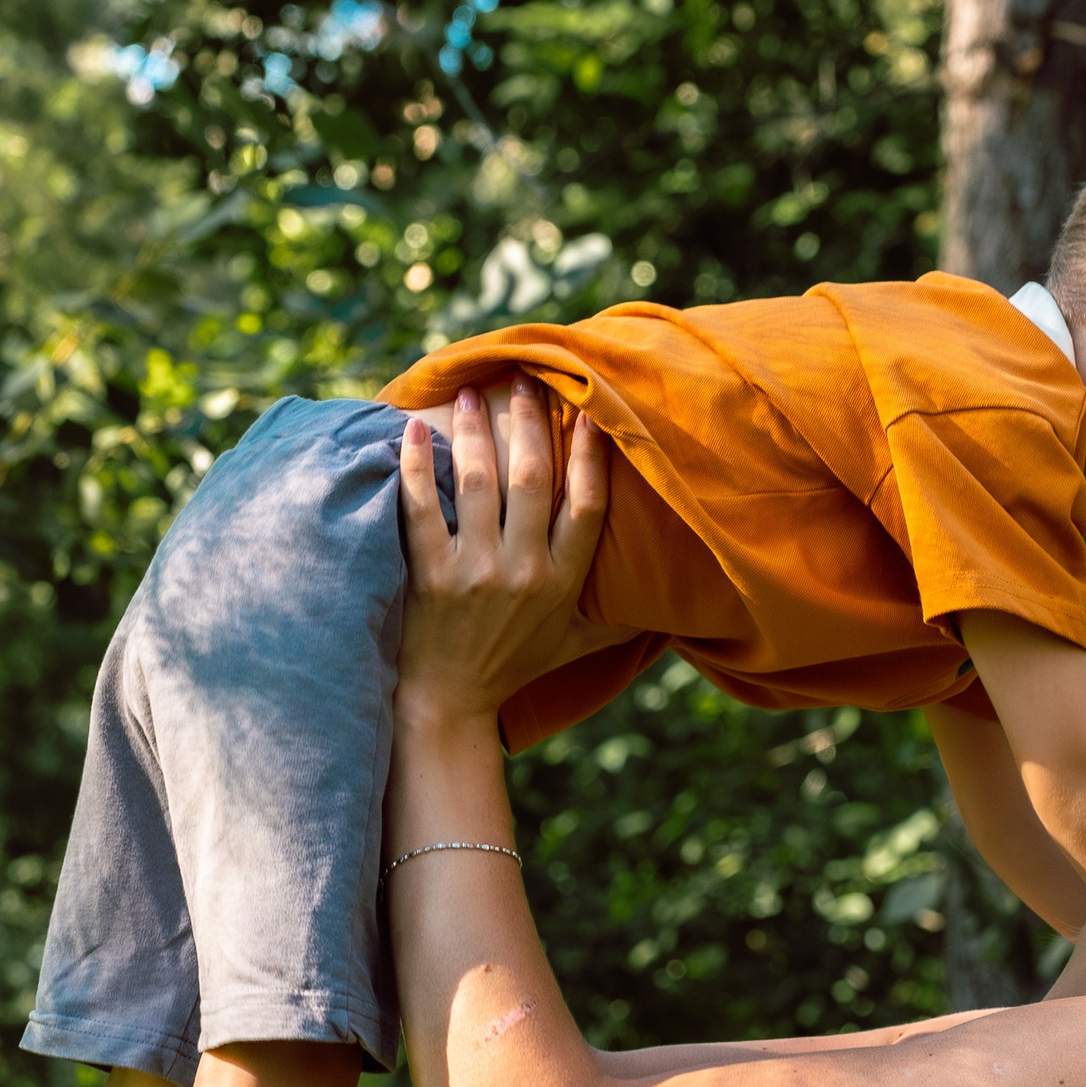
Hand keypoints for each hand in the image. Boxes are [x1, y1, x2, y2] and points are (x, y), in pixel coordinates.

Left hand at [396, 380, 607, 725]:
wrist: (447, 705)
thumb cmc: (512, 668)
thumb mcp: (573, 646)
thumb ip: (617, 623)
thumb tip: (672, 614)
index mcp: (563, 583)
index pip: (587, 506)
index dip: (590, 456)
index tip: (588, 412)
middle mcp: (524, 572)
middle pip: (533, 480)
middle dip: (529, 423)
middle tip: (524, 381)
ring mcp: (475, 572)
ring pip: (479, 483)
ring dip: (475, 431)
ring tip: (470, 393)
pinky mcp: (429, 576)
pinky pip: (423, 508)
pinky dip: (416, 467)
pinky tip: (412, 430)